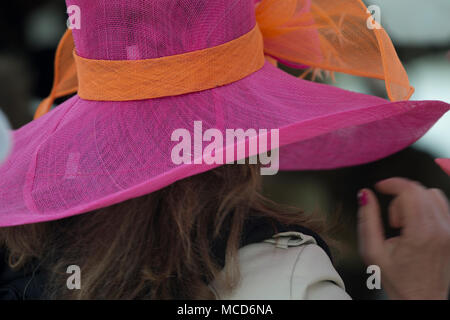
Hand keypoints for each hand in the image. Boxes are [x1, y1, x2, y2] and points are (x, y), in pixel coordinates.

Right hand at [357, 177, 449, 299]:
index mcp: (421, 233)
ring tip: (405, 223)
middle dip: (400, 196)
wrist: (420, 299)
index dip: (391, 183)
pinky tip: (416, 223)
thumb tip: (365, 195)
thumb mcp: (372, 250)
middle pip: (420, 190)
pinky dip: (426, 206)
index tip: (380, 187)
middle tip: (391, 218)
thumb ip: (367, 218)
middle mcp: (441, 229)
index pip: (409, 190)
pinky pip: (442, 205)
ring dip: (415, 200)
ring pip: (433, 194)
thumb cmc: (397, 280)